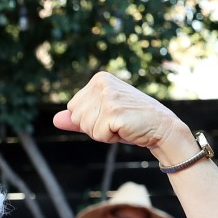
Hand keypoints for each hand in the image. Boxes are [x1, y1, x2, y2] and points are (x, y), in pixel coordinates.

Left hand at [52, 73, 191, 160]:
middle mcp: (101, 83)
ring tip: (122, 124)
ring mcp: (108, 96)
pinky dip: (111, 138)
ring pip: (86, 127)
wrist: (162, 127)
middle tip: (117, 121)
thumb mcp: (101, 116)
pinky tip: (126, 129)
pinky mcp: (114, 112)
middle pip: (77, 117)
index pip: (73, 108)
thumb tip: (55, 120)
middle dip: (94, 127)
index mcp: (98, 79)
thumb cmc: (131, 121)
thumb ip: (77, 117)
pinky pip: (98, 135)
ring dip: (103, 133)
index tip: (111, 115)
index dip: (90, 119)